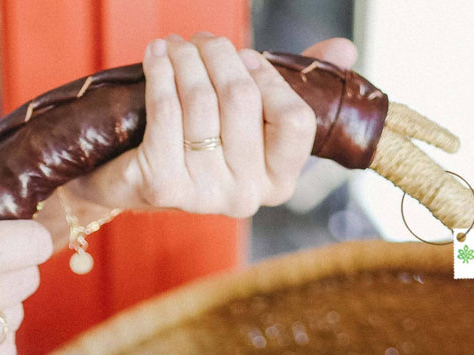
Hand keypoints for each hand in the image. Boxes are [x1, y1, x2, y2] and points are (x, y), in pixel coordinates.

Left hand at [69, 33, 357, 217]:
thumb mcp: (248, 117)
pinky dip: (160, 73)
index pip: (297, 120)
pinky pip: (166, 112)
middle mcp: (246, 195)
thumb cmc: (195, 144)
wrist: (127, 181)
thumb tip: (345, 48)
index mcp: (278, 180)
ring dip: (186, 59)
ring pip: (201, 101)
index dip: (270, 78)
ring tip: (175, 45)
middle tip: (201, 40)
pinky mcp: (162, 186)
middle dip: (219, 55)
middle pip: (243, 99)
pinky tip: (156, 56)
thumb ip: (293, 85)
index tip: (245, 58)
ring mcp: (204, 196)